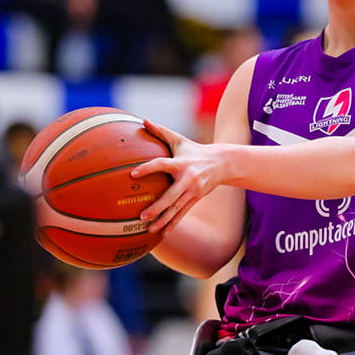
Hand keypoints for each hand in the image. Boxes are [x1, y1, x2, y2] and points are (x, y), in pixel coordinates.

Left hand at [132, 120, 224, 234]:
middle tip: (141, 215)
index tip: (133, 173)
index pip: (162, 165)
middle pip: (171, 196)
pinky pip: (182, 214)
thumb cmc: (193, 150)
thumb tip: (143, 120)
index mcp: (181, 163)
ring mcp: (192, 192)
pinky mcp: (195, 200)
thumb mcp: (179, 139)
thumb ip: (161, 131)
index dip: (148, 168)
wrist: (221, 163)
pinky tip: (162, 234)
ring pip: (176, 209)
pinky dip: (172, 224)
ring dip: (163, 220)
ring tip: (149, 229)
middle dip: (157, 207)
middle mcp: (187, 179)